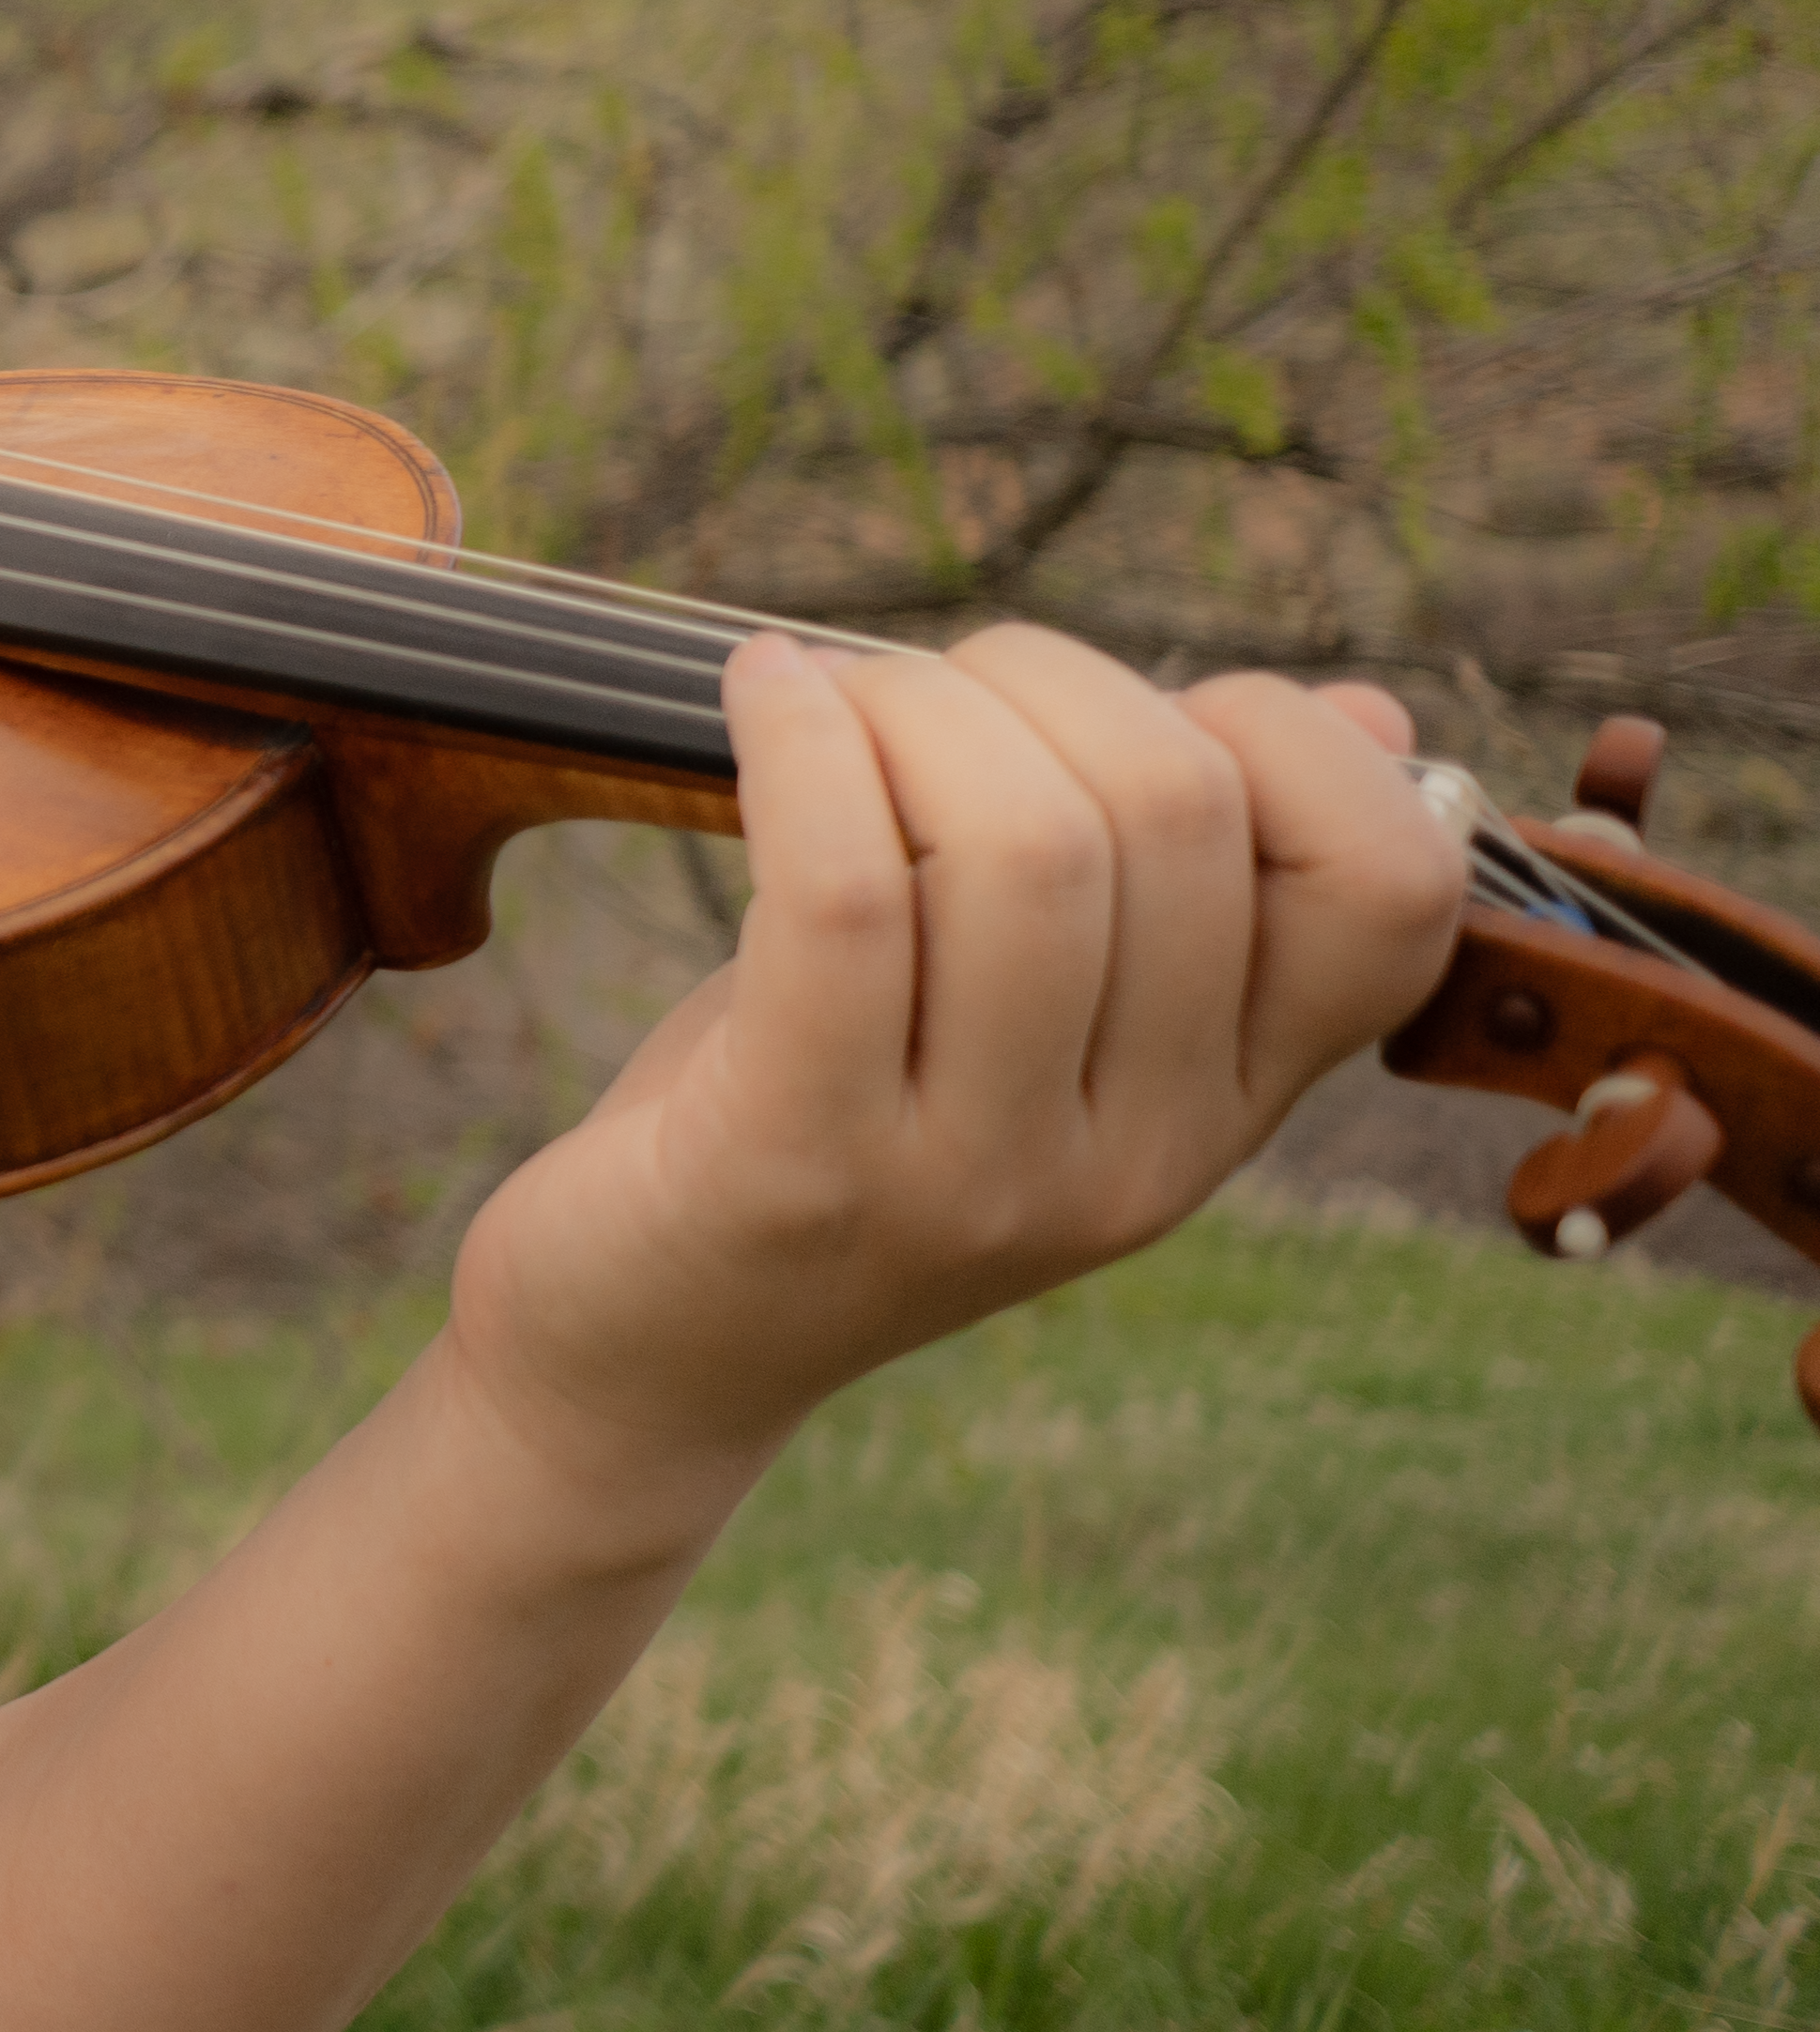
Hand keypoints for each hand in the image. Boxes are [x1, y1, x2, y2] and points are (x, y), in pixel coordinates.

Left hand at [444, 627, 1466, 1510]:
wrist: (642, 1350)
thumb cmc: (822, 1114)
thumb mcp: (1027, 1011)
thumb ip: (1179, 881)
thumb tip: (1365, 718)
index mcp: (1222, 1110)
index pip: (1390, 894)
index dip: (1283, 738)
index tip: (1119, 713)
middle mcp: (1138, 1159)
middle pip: (1176, 812)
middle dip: (1034, 681)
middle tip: (915, 694)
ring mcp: (979, 1176)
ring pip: (1025, 842)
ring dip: (910, 705)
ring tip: (825, 704)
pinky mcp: (804, 1164)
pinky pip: (844, 891)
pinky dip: (800, 746)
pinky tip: (758, 695)